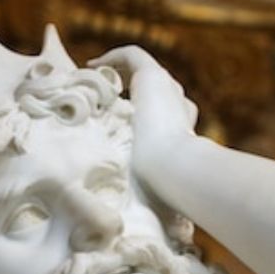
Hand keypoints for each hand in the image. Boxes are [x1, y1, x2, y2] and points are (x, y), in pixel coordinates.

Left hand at [93, 45, 197, 191]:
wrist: (175, 169)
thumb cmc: (165, 183)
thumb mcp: (154, 181)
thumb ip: (147, 181)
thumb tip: (138, 218)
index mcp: (182, 128)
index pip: (168, 113)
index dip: (145, 112)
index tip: (121, 118)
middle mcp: (179, 105)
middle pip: (160, 89)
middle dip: (136, 90)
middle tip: (106, 97)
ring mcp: (169, 89)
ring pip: (146, 71)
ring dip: (121, 72)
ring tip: (95, 78)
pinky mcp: (154, 76)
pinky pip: (132, 55)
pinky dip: (113, 57)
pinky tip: (92, 66)